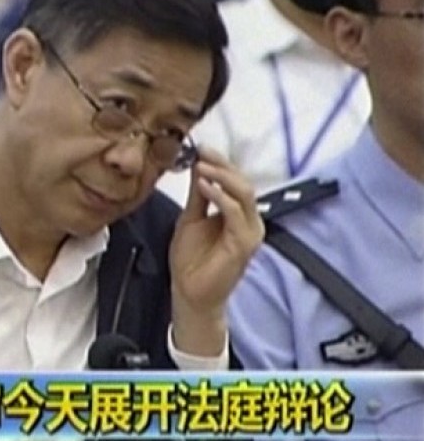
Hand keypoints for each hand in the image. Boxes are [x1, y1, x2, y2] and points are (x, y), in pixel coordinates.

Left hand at [168, 148, 263, 355]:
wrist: (189, 292)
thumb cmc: (191, 259)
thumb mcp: (191, 218)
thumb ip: (198, 195)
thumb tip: (199, 166)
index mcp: (238, 213)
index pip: (235, 180)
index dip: (220, 162)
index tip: (200, 148)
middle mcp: (249, 221)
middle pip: (243, 182)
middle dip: (222, 165)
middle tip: (202, 153)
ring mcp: (250, 232)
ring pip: (244, 194)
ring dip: (222, 177)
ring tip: (201, 166)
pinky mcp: (245, 245)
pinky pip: (236, 214)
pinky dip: (221, 197)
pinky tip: (203, 186)